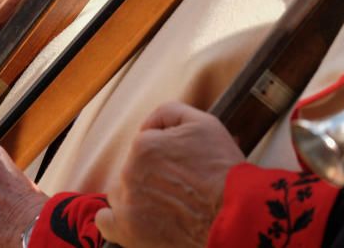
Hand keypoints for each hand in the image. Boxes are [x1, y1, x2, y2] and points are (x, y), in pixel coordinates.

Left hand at [94, 102, 243, 247]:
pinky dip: (115, 221)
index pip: (144, 146)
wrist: (237, 216)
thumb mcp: (203, 124)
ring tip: (165, 206)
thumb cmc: (223, 171)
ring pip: (121, 194)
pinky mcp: (129, 231)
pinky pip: (106, 222)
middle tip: (178, 188)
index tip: (181, 167)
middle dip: (150, 176)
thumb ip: (169, 112)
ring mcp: (127, 203)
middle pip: (132, 170)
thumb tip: (149, 123)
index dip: (164, 155)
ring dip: (137, 197)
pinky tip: (135, 220)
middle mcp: (130, 172)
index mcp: (143, 145)